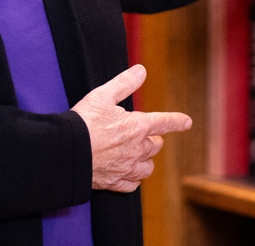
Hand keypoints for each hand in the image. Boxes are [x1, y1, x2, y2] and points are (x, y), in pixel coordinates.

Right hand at [71, 64, 192, 192]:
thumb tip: (141, 70)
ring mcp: (127, 167)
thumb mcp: (102, 95)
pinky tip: (129, 173)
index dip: (177, 121)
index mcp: (137, 126)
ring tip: (139, 154)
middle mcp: (137, 149)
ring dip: (146, 160)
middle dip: (154, 139)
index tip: (186, 122)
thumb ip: (124, 83)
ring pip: (147, 167)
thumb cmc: (84, 121)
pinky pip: (132, 184)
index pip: (164, 123)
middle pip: (155, 146)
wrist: (67, 151)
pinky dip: (134, 179)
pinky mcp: (114, 181)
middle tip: (146, 135)